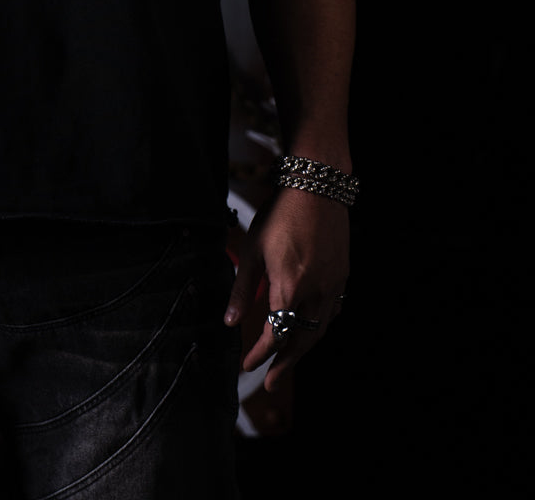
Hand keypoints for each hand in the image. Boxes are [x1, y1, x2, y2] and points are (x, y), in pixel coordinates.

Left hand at [224, 186, 348, 391]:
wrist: (317, 187)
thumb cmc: (280, 214)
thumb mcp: (252, 250)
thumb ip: (243, 289)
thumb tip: (229, 321)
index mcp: (290, 288)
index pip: (275, 335)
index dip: (259, 354)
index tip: (247, 365)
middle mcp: (316, 292)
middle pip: (301, 341)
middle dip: (284, 365)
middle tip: (270, 384)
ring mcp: (333, 285)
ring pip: (320, 329)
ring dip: (303, 349)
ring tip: (288, 362)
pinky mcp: (343, 275)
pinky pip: (333, 311)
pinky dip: (321, 326)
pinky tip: (312, 328)